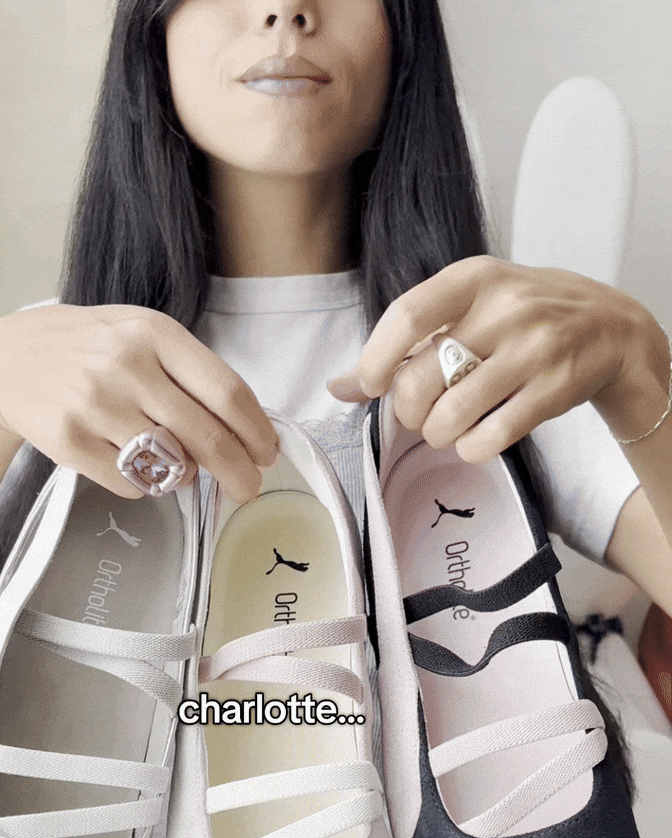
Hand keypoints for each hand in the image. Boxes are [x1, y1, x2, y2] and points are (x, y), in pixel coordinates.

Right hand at [0, 303, 278, 502]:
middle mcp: (128, 367)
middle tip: (249, 489)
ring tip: (174, 462)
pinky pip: (134, 484)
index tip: (268, 454)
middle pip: (209, 438)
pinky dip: (144, 484)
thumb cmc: (89, 350)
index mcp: (155, 334)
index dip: (257, 432)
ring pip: (172, 466)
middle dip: (239, 473)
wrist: (8, 360)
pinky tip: (129, 460)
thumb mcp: (141, 336)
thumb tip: (244, 431)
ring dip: (185, 475)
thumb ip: (191, 375)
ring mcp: (97, 406)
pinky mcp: (72, 442)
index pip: (227, 393)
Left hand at [327, 255, 663, 461]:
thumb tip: (338, 387)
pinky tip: (476, 438)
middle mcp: (504, 308)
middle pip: (420, 379)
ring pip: (451, 416)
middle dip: (407, 411)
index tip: (372, 384)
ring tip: (447, 427)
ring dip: (437, 434)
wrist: (610, 328)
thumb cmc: (523, 319)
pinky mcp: (553, 390)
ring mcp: (533, 349)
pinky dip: (471, 448)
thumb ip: (405, 343)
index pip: (405, 317)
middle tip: (419, 413)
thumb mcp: (468, 308)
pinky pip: (490, 438)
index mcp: (474, 278)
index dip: (375, 361)